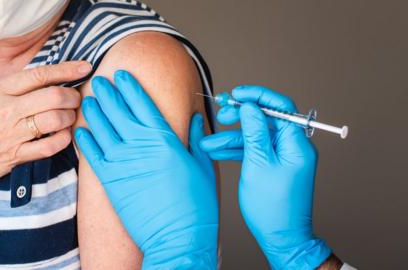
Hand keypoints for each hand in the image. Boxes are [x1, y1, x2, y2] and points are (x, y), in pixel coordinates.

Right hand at [0, 61, 90, 190]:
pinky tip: (64, 134)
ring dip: (70, 117)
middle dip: (73, 96)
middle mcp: (5, 111)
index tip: (85, 67)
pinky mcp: (16, 157)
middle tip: (76, 98)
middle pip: (53, 96)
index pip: (39, 74)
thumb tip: (47, 77)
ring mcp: (11, 135)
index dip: (67, 69)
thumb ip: (12, 87)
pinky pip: (50, 147)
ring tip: (70, 116)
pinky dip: (64, 139)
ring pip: (55, 120)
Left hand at [75, 70, 217, 268]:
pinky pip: (92, 155)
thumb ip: (196, 139)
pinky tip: (79, 130)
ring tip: (87, 99)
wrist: (177, 237)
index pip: (143, 104)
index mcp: (165, 140)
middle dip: (107, 93)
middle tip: (98, 81)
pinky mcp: (110, 181)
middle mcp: (141, 146)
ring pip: (102, 129)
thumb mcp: (202, 167)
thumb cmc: (196, 205)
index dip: (130, 87)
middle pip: (118, 112)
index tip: (121, 74)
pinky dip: (84, 140)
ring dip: (93, 112)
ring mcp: (123, 163)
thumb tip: (195, 119)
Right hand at [200, 86, 331, 268]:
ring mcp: (283, 156)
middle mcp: (293, 146)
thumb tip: (251, 106)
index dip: (258, 96)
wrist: (281, 236)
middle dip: (241, 116)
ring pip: (256, 136)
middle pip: (266, 119)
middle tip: (222, 114)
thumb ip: (254, 131)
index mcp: (296, 143)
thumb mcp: (258, 163)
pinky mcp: (274, 165)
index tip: (237, 94)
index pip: (280, 106)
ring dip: (232, 137)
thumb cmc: (273, 206)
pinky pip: (255, 150)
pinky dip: (237, 150)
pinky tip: (217, 151)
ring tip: (209, 142)